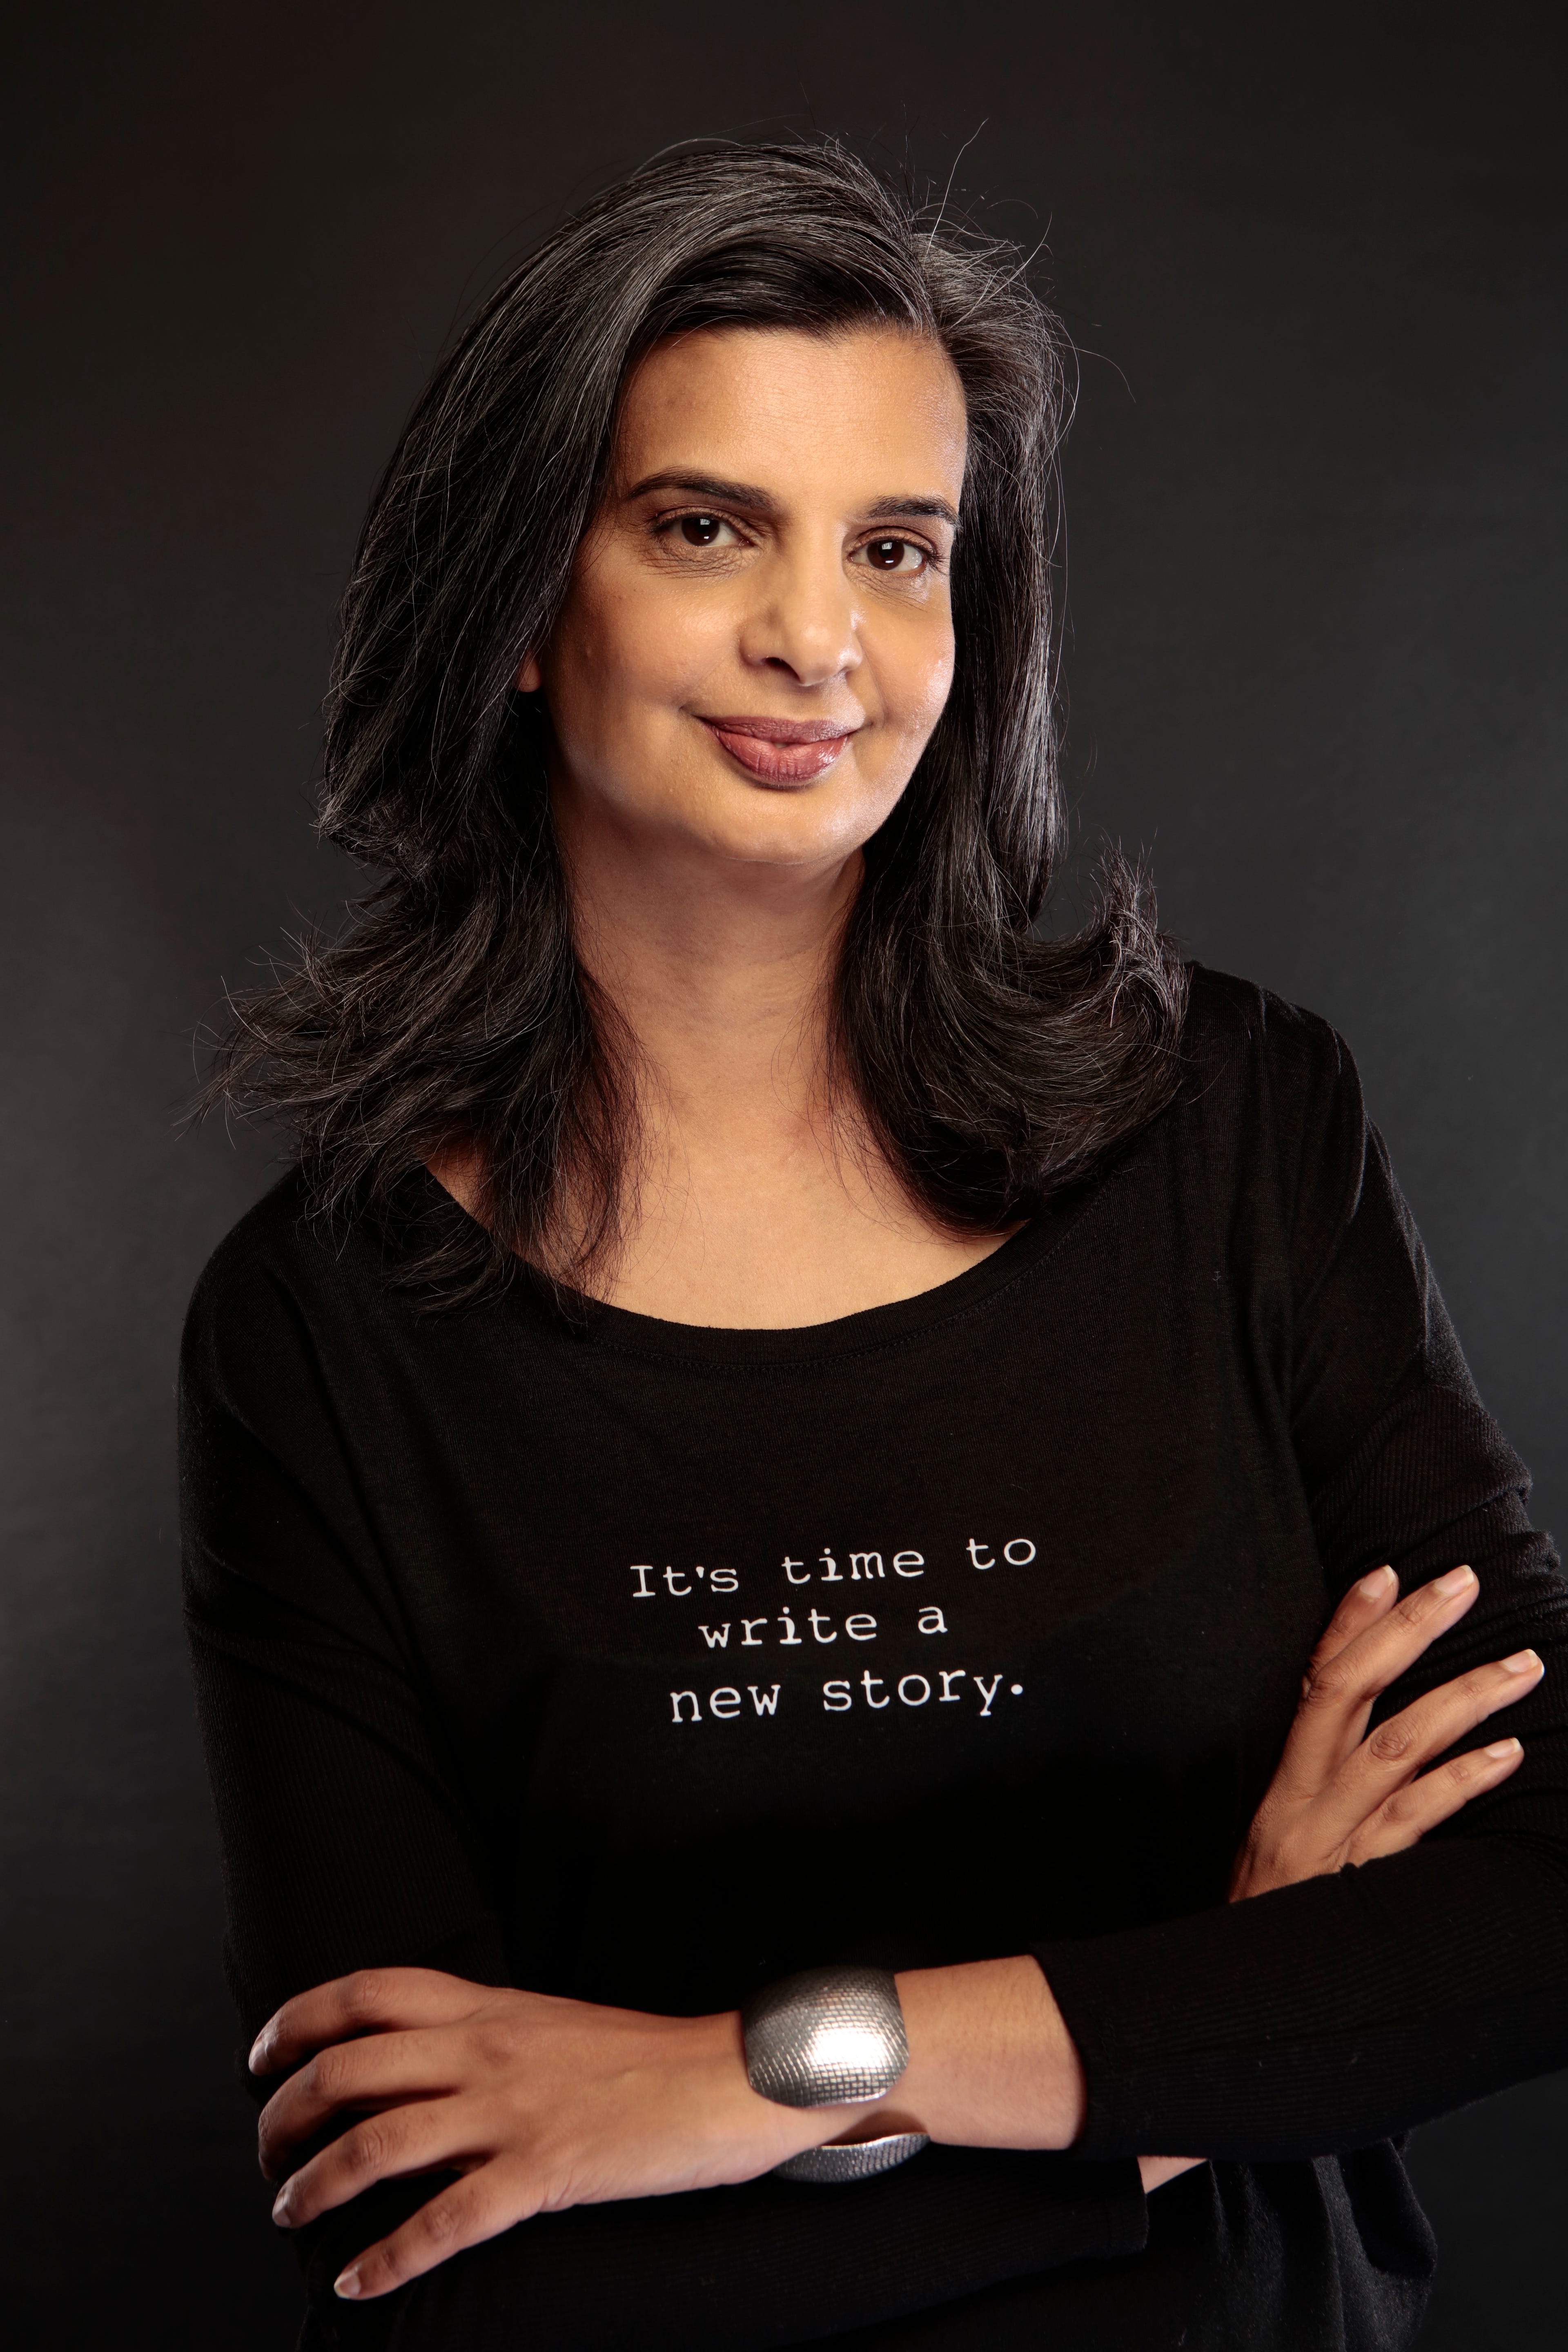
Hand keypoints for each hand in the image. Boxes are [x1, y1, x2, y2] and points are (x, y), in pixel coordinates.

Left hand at [252, 1968, 865, 2299]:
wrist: (731, 2075)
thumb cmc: (647, 2056)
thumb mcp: (552, 2022)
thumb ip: (487, 2033)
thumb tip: (423, 2063)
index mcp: (490, 2005)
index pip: (366, 1992)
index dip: (297, 2021)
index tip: (263, 2058)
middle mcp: (488, 2048)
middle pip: (348, 2067)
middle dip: (286, 2114)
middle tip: (269, 2154)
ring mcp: (513, 2109)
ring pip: (376, 2142)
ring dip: (315, 2183)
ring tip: (292, 2211)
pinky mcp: (544, 2170)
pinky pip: (444, 2220)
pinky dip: (387, 2255)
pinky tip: (357, 2279)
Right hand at [1132, 1562, 1543, 2195]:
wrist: (1222, 2012)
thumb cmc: (1266, 1928)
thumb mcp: (1281, 1852)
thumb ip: (1320, 1801)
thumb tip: (1361, 1746)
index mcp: (1283, 1787)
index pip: (1312, 1683)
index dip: (1347, 1624)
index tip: (1383, 1571)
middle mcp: (1301, 1802)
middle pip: (1351, 1693)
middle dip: (1408, 1631)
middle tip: (1462, 1584)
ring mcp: (1328, 1839)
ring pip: (1395, 1747)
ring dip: (1463, 1698)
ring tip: (1521, 1666)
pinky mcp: (1355, 1882)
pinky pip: (1413, 1820)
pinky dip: (1461, 1781)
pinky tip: (1505, 1753)